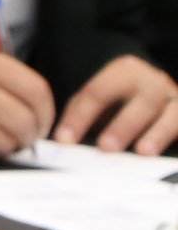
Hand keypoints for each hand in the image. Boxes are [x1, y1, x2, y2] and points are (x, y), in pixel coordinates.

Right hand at [0, 48, 56, 159]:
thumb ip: (1, 82)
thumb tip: (37, 112)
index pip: (36, 89)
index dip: (47, 112)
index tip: (42, 122)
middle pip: (29, 117)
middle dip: (32, 134)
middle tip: (25, 138)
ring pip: (13, 138)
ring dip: (12, 146)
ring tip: (0, 141)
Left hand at [52, 54, 177, 153]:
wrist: (150, 86)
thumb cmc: (117, 99)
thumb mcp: (97, 97)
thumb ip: (80, 114)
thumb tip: (63, 142)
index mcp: (124, 72)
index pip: (99, 92)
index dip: (81, 117)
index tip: (65, 140)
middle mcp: (154, 83)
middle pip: (142, 101)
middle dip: (124, 125)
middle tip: (106, 147)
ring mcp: (175, 100)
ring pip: (173, 114)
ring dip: (157, 133)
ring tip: (142, 151)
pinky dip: (174, 138)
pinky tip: (164, 157)